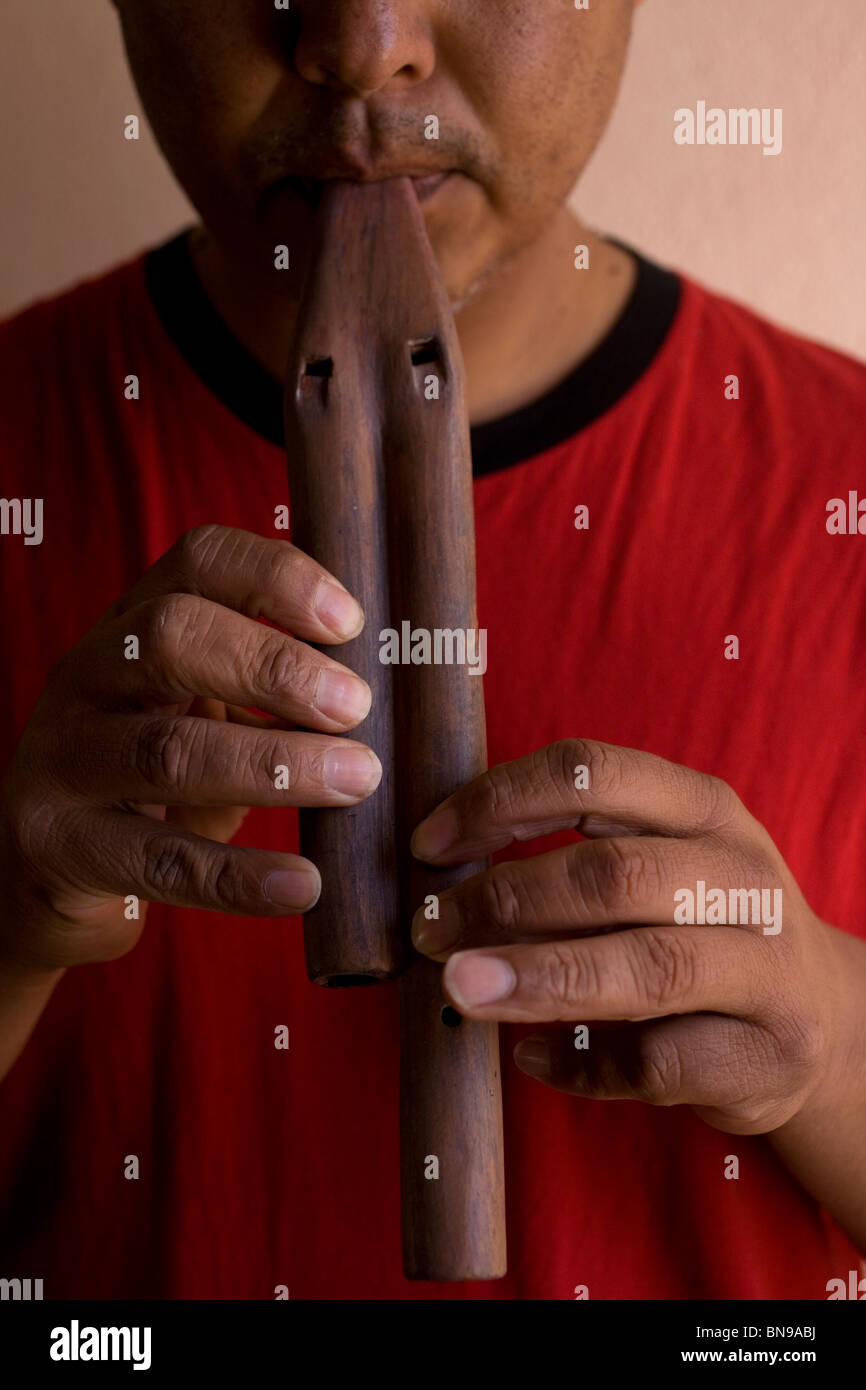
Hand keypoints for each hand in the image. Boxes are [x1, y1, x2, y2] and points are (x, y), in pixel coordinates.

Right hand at [0, 524, 380, 972]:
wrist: (41, 869)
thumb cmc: (155, 776)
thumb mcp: (199, 706)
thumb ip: (269, 683)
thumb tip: (403, 678)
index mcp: (131, 624)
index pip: (196, 561)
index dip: (275, 578)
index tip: (351, 621)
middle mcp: (87, 676)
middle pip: (172, 637)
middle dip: (275, 666)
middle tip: (358, 706)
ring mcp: (63, 761)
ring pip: (167, 751)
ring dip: (275, 764)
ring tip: (357, 779)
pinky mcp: (61, 846)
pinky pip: (159, 861)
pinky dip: (238, 876)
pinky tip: (302, 884)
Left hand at [410, 738, 847, 1134]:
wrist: (823, 1023)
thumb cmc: (704, 928)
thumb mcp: (663, 861)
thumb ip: (576, 851)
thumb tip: (442, 869)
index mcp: (706, 808)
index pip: (595, 773)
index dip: (501, 801)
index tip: (430, 844)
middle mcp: (744, 878)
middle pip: (613, 876)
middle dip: (505, 899)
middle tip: (429, 931)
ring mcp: (766, 969)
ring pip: (644, 969)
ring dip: (537, 977)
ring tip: (460, 987)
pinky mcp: (765, 1056)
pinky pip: (654, 1063)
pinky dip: (579, 1063)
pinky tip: (532, 1057)